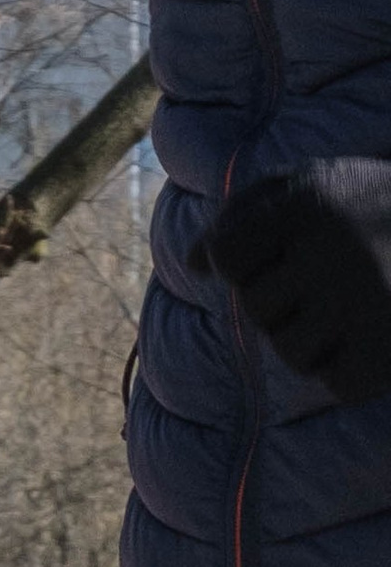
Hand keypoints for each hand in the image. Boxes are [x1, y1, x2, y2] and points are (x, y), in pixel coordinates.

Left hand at [195, 160, 390, 407]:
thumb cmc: (377, 208)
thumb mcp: (316, 184)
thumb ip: (245, 213)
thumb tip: (194, 262)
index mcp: (311, 203)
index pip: (228, 256)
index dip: (246, 262)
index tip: (282, 254)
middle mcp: (333, 251)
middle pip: (257, 309)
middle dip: (286, 300)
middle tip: (338, 277)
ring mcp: (362, 304)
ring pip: (290, 352)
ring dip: (316, 338)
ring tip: (358, 305)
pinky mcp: (384, 353)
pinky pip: (336, 382)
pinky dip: (355, 367)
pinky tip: (380, 333)